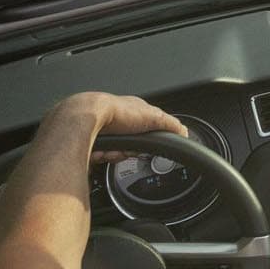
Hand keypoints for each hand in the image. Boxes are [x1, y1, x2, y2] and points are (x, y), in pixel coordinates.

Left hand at [46, 92, 185, 162]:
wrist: (86, 117)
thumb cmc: (117, 112)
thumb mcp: (153, 117)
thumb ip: (170, 124)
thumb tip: (183, 132)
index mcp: (132, 112)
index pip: (147, 131)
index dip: (148, 142)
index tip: (147, 147)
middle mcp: (116, 121)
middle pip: (130, 145)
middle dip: (129, 151)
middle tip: (127, 149)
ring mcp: (102, 132)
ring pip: (115, 152)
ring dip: (115, 154)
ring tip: (111, 150)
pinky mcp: (89, 143)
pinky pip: (100, 156)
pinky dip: (102, 156)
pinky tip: (101, 152)